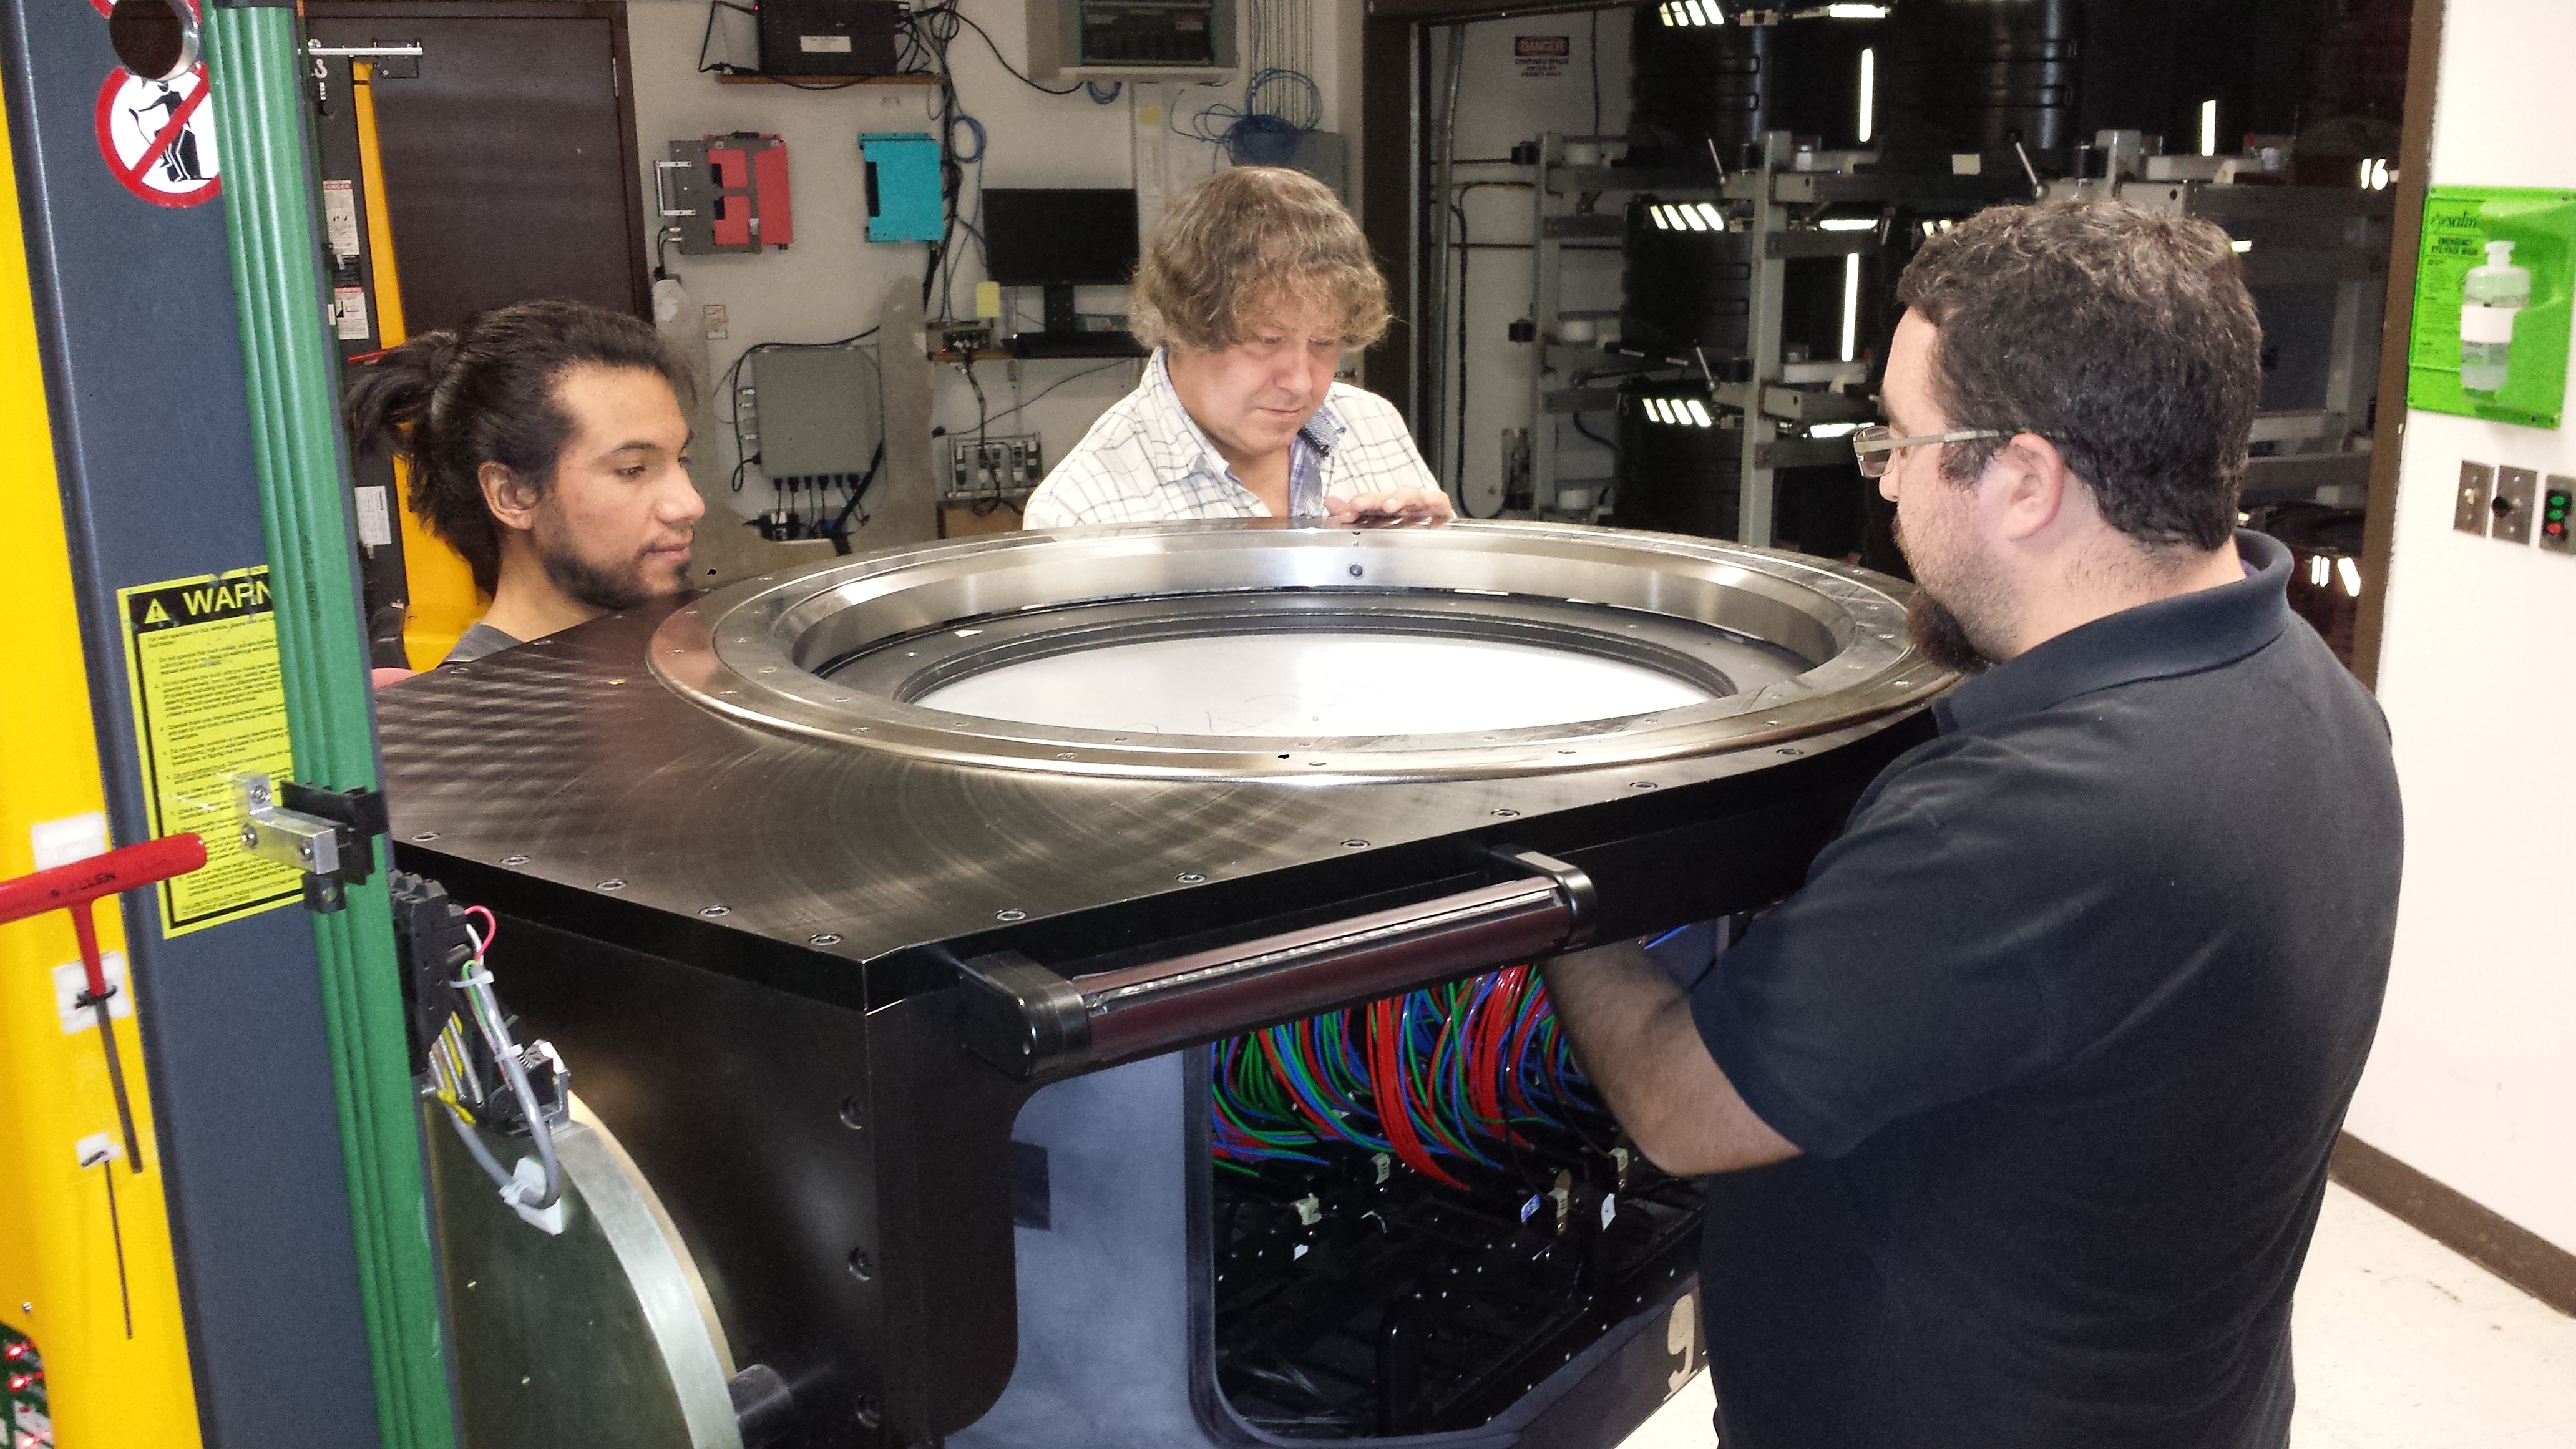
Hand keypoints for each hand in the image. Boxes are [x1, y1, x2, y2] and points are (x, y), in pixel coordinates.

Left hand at [1324, 489, 1454, 522]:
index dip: (1356, 505)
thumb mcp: (1368, 526)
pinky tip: (1428, 500)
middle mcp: (1402, 507)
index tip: (1345, 512)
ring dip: (1399, 498)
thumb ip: (1348, 515)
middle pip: (1387, 497)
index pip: (1368, 503)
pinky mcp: (1440, 512)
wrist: (1433, 550)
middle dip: (1372, 500)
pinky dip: (1435, 499)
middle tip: (1359, 505)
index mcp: (1384, 510)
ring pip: (1411, 496)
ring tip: (1389, 505)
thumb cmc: (1401, 534)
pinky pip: (1440, 503)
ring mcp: (1421, 509)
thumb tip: (1330, 502)